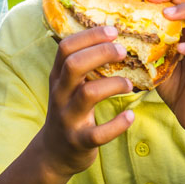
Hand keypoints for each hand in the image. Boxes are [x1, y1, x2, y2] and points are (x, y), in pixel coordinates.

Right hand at [39, 26, 134, 177]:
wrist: (54, 153)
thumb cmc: (70, 109)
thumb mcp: (69, 85)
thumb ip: (84, 64)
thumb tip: (113, 36)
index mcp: (58, 77)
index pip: (66, 47)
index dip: (89, 35)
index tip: (113, 31)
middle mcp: (60, 94)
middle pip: (74, 65)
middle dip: (101, 53)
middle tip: (123, 51)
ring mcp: (68, 118)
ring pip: (87, 94)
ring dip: (113, 84)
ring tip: (129, 83)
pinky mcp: (79, 141)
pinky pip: (98, 134)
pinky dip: (117, 124)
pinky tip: (130, 116)